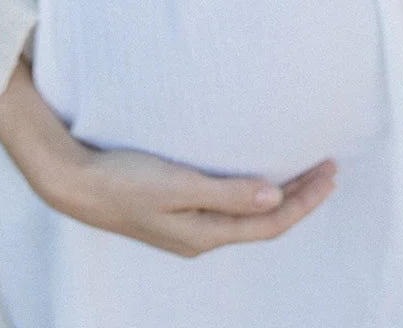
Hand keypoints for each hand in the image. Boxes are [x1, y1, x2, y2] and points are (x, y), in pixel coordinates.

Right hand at [0, 56, 336, 256]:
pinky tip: (252, 175)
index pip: (271, 222)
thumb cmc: (123, 180)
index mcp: (205, 234)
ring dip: (277, 192)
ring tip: (302, 170)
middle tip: (328, 167)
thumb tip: (275, 197)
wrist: (73, 182)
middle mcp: (201, 235)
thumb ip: (227, 193)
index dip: (305, 199)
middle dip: (299, 195)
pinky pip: (228, 205)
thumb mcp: (178, 185)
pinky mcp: (174, 209)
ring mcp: (187, 225)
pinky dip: (250, 190)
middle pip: (264, 220)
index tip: (330, 171)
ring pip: (247, 213)